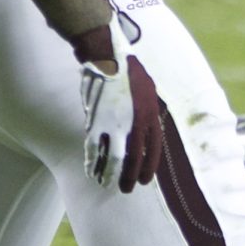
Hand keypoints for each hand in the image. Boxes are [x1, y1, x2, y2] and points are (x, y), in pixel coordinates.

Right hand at [73, 14, 167, 192]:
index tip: (144, 180)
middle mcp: (135, 123)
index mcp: (150, 115)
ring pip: (113, 158)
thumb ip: (147, 109)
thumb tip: (145, 126)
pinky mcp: (96, 121)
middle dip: (129, 177)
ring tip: (107, 185)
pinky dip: (92, 162)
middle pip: (134, 158)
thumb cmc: (127, 68)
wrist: (107, 55)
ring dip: (110, 175)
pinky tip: (92, 171)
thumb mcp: (147, 88)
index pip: (153, 149)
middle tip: (126, 189)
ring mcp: (115, 123)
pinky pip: (94, 148)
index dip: (148, 167)